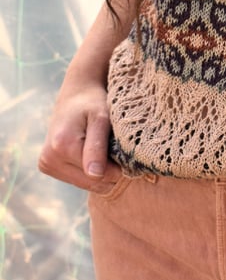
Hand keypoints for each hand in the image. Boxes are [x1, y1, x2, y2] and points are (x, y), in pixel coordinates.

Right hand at [39, 78, 121, 192]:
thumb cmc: (93, 103)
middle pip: (91, 183)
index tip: (125, 151)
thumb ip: (97, 147)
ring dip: (101, 172)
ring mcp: (46, 164)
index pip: (100, 175)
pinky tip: (93, 154)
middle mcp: (49, 159)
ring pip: (86, 184)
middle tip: (116, 149)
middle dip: (109, 171)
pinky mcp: (48, 167)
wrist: (76, 95)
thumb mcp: (101, 119)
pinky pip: (78, 180)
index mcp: (62, 147)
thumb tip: (94, 175)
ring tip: (103, 149)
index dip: (118, 166)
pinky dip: (90, 171)